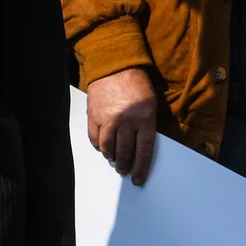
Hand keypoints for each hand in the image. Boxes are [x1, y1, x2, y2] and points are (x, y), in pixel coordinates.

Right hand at [87, 67, 157, 182]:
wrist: (115, 66)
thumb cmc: (136, 85)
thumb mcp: (151, 104)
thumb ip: (147, 125)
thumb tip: (141, 148)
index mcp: (144, 119)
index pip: (143, 151)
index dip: (141, 168)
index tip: (138, 179)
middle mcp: (126, 121)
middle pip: (125, 152)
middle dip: (125, 165)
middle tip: (124, 170)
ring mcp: (108, 118)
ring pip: (108, 147)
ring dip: (111, 157)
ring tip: (114, 159)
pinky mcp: (93, 115)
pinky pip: (94, 137)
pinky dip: (98, 145)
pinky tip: (102, 147)